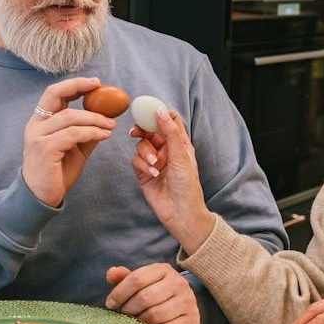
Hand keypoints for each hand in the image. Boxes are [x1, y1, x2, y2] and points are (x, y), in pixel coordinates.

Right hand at [22, 77, 115, 206]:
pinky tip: (104, 135)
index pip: (54, 94)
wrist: (41, 197)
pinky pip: (72, 134)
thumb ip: (86, 133)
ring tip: (111, 124)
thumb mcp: (75, 149)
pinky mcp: (45, 149)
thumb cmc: (57, 172)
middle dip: (78, 87)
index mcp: (40, 122)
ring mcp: (38, 137)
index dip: (74, 84)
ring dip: (94, 118)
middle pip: (55, 95)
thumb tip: (106, 119)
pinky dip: (92, 132)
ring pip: (69, 117)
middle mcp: (35, 126)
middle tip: (101, 89)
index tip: (95, 83)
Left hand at [104, 264, 199, 323]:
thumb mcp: (140, 283)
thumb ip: (124, 278)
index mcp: (163, 269)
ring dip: (139, 321)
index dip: (119, 293)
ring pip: (155, 314)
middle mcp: (178, 283)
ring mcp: (187, 301)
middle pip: (145, 297)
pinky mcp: (192, 320)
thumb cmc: (155, 294)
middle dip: (128, 309)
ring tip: (134, 323)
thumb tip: (111, 273)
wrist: (182, 308)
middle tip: (122, 316)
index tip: (110, 304)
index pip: (137, 279)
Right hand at [129, 108, 213, 252]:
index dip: (159, 113)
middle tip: (135, 131)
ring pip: (141, 146)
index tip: (148, 110)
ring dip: (145, 153)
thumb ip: (170, 132)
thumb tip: (161, 111)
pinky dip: (142, 164)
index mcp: (180, 143)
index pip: (169, 121)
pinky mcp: (143, 173)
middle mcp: (166, 150)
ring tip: (154, 164)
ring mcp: (154, 161)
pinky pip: (136, 160)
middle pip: (150, 131)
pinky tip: (152, 173)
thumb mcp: (181, 156)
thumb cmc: (187, 186)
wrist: (180, 213)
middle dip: (143, 130)